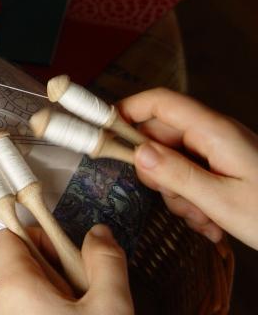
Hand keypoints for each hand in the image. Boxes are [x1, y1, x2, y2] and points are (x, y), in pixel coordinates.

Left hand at [0, 225, 132, 314]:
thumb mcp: (110, 308)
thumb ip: (105, 261)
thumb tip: (99, 233)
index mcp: (14, 289)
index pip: (8, 237)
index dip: (38, 237)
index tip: (64, 252)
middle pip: (17, 267)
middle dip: (50, 271)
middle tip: (82, 290)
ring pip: (20, 294)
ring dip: (48, 296)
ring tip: (80, 312)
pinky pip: (19, 312)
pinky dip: (41, 312)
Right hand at [118, 88, 257, 248]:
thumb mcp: (221, 200)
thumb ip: (176, 175)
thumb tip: (136, 153)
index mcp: (213, 131)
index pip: (160, 102)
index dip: (127, 109)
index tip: (102, 129)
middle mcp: (214, 135)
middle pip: (161, 136)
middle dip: (156, 169)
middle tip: (168, 197)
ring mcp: (219, 152)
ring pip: (173, 161)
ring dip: (177, 193)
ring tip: (201, 218)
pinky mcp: (224, 169)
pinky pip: (190, 176)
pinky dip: (192, 200)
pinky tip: (211, 223)